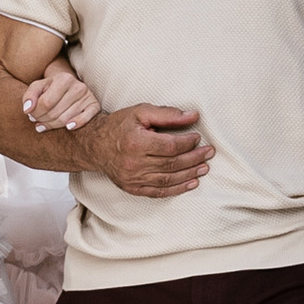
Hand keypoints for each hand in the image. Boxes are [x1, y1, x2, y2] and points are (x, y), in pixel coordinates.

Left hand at [23, 60, 98, 133]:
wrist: (69, 85)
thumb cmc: (51, 88)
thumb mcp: (38, 87)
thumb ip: (29, 96)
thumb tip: (27, 110)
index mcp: (63, 79)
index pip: (45, 103)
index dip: (35, 113)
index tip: (30, 115)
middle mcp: (77, 86)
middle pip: (55, 113)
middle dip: (42, 120)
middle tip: (37, 121)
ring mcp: (87, 96)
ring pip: (66, 119)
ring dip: (52, 125)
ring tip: (44, 124)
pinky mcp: (94, 105)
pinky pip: (86, 118)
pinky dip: (77, 124)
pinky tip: (68, 127)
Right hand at [76, 102, 214, 198]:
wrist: (95, 146)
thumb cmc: (119, 126)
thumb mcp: (141, 112)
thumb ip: (167, 114)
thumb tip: (193, 116)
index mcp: (136, 142)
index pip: (170, 146)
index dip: (187, 143)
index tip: (197, 138)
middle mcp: (134, 163)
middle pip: (172, 164)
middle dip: (194, 158)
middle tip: (208, 153)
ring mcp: (133, 178)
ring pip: (168, 180)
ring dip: (189, 175)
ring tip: (204, 168)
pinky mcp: (132, 188)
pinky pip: (158, 192)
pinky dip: (177, 189)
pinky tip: (190, 183)